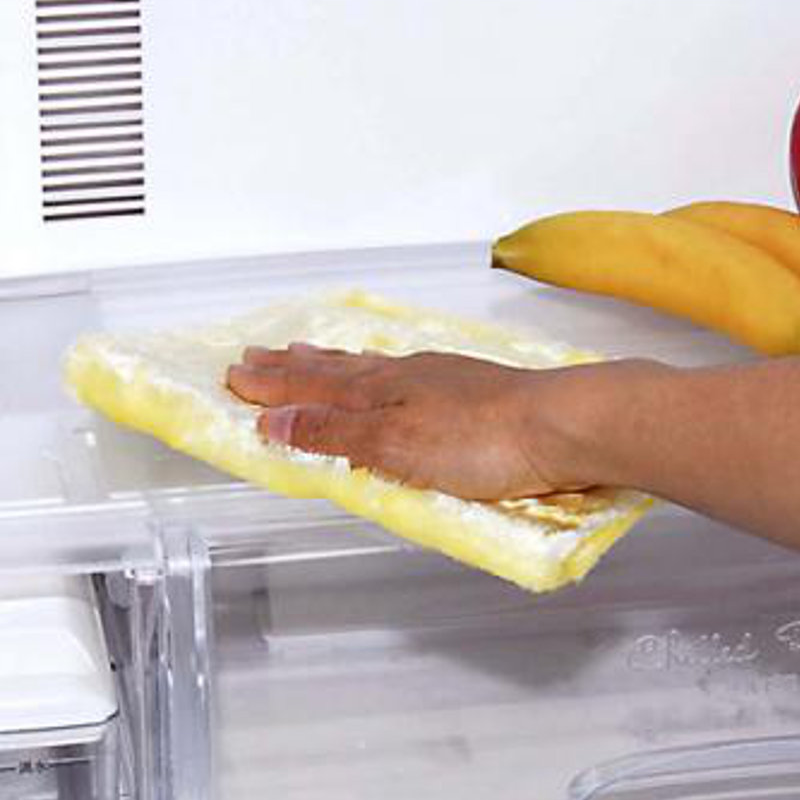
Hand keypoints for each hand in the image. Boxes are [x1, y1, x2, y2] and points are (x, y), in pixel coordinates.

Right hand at [227, 343, 582, 500]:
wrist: (562, 426)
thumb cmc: (484, 442)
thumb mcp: (395, 445)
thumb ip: (337, 433)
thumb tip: (275, 420)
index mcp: (381, 392)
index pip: (313, 388)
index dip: (274, 388)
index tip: (236, 379)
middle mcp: (407, 378)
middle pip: (336, 370)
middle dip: (293, 368)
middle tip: (257, 356)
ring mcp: (442, 381)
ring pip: (371, 367)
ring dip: (333, 363)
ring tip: (308, 354)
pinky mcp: (474, 391)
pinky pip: (406, 373)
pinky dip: (381, 371)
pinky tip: (393, 374)